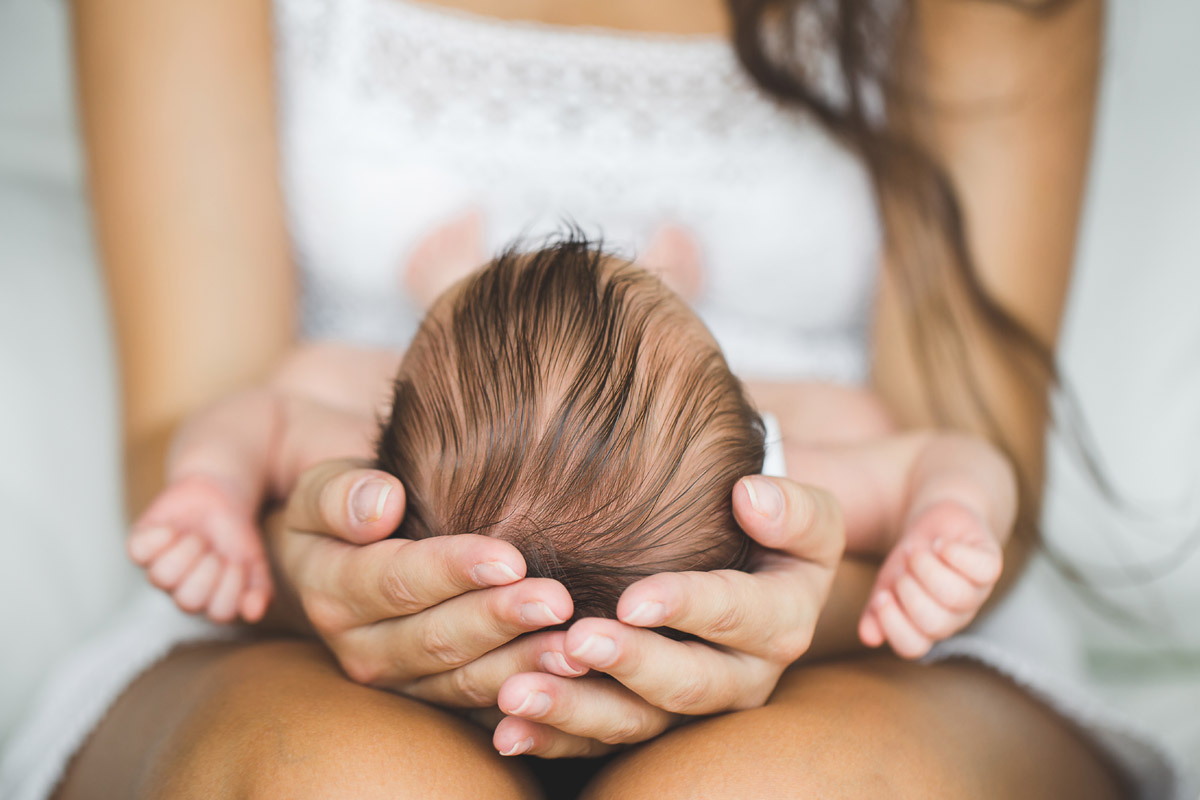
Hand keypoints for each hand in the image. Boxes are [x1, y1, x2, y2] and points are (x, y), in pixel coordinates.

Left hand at [129, 473, 271, 622]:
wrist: (220, 494)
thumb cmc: (235, 535)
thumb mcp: (255, 561)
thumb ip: (260, 588)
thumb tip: (255, 614)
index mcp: (210, 600)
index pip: (220, 612)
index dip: (232, 586)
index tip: (238, 562)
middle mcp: (181, 590)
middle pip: (188, 601)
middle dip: (209, 570)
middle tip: (215, 550)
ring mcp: (158, 570)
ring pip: (161, 578)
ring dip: (186, 552)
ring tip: (196, 537)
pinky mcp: (139, 546)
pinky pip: (138, 551)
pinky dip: (159, 537)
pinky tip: (173, 529)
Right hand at [266, 459, 576, 692]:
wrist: (348, 552)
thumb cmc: (348, 506)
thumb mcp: (321, 488)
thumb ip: (340, 495)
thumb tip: (380, 504)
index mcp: (332, 591)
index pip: (398, 580)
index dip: (454, 570)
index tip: (510, 559)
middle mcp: (362, 649)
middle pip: (437, 639)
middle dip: (500, 620)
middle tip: (558, 603)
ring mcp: (401, 681)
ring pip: (465, 681)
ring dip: (523, 667)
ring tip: (574, 649)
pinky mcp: (436, 700)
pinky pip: (484, 707)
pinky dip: (530, 697)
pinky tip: (571, 681)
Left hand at [472, 476, 844, 757]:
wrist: (758, 572)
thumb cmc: (771, 531)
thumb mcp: (805, 517)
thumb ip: (792, 508)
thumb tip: (751, 496)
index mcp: (780, 622)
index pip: (737, 615)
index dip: (687, 607)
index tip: (632, 599)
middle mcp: (742, 678)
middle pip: (687, 683)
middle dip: (629, 665)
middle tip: (575, 641)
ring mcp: (692, 709)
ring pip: (638, 723)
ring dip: (576, 711)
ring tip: (518, 693)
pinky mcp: (649, 723)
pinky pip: (600, 743)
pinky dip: (552, 738)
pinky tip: (508, 729)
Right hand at [858, 500, 1003, 658]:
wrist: (935, 525)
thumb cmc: (910, 561)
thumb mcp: (886, 584)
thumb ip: (875, 611)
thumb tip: (869, 638)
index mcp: (926, 627)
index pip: (912, 646)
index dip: (894, 624)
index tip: (881, 596)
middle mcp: (955, 615)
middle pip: (936, 623)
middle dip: (910, 592)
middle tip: (902, 569)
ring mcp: (976, 592)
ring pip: (957, 595)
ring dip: (928, 568)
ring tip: (917, 551)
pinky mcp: (991, 565)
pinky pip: (983, 569)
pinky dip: (956, 554)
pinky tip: (941, 544)